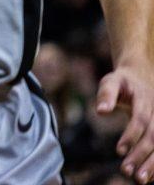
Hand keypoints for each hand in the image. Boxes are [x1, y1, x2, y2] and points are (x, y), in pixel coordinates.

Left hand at [97, 64, 153, 182]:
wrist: (143, 75)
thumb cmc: (123, 81)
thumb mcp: (112, 81)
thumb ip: (106, 94)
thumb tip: (100, 111)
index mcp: (145, 99)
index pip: (141, 120)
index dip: (131, 136)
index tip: (119, 151)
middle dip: (142, 155)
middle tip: (127, 171)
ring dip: (152, 163)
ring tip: (140, 179)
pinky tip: (150, 177)